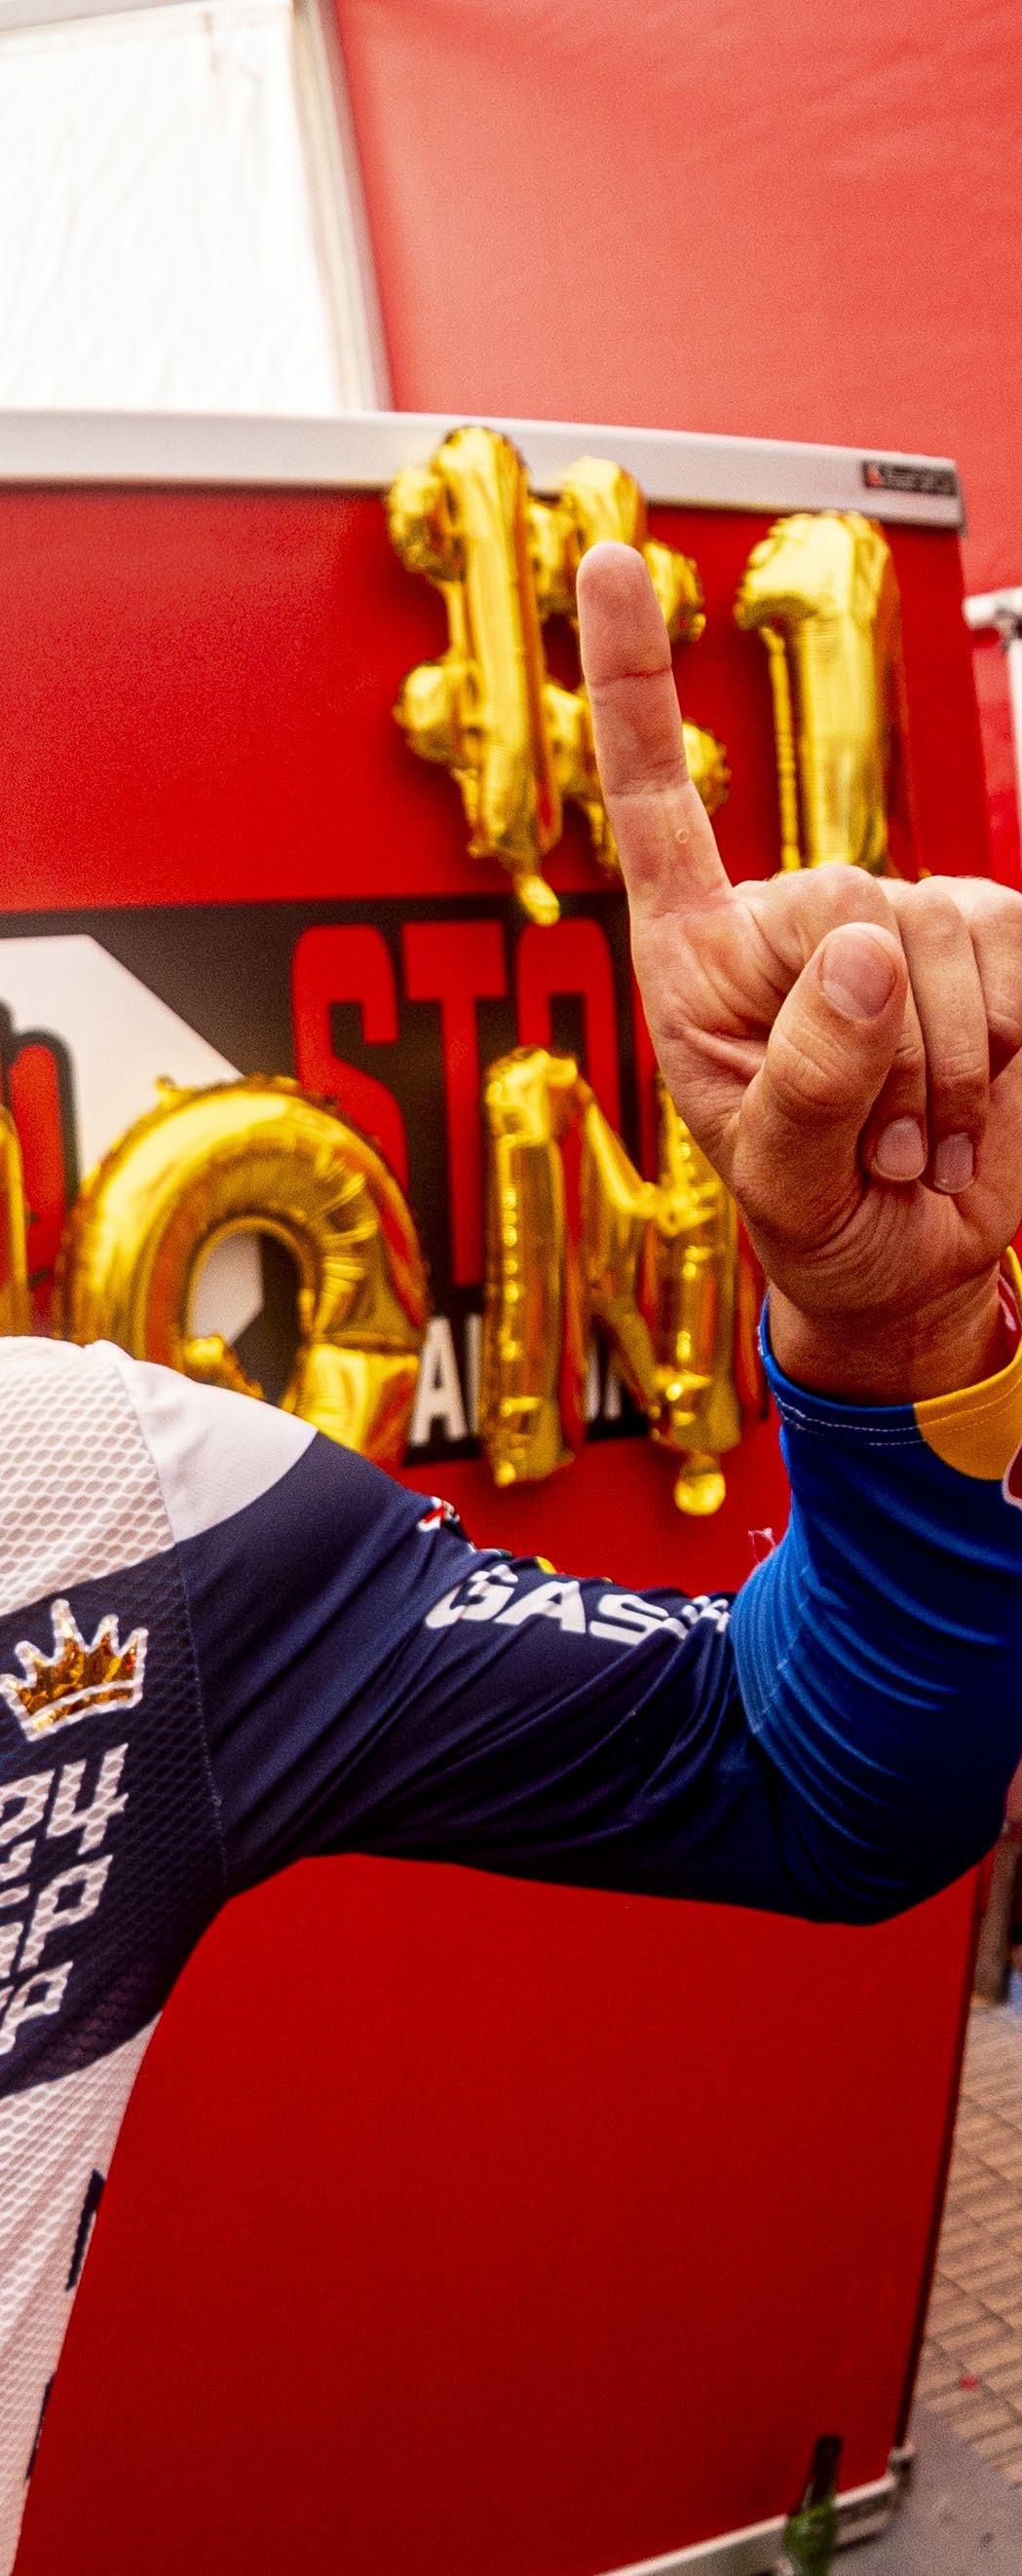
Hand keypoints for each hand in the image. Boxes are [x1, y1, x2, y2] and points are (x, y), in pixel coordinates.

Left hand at [576, 541, 1021, 1400]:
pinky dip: (1007, 1050)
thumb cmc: (817, 1220)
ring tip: (918, 1141)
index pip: (657, 801)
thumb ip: (802, 1077)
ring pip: (941, 934)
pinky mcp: (1001, 938)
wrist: (918, 1265)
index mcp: (701, 955)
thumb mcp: (778, 1176)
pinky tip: (977, 1110)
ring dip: (944, 1070)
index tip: (606, 557)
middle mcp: (801, 917)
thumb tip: (865, 949)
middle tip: (877, 1144)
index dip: (634, 682)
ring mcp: (908, 920)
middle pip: (847, 902)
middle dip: (875, 1046)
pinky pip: (1016, 952)